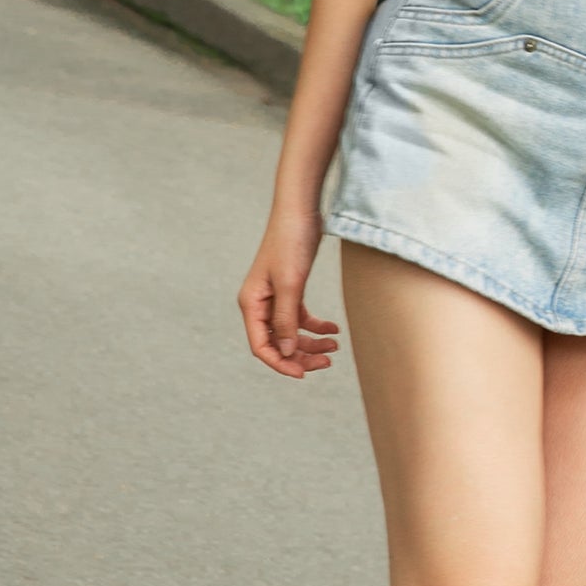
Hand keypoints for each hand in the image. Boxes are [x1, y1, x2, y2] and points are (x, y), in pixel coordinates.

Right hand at [237, 206, 340, 378]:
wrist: (301, 211)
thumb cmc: (291, 243)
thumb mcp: (290, 284)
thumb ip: (286, 319)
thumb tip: (285, 352)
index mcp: (251, 304)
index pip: (261, 346)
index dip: (280, 363)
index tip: (304, 374)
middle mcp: (260, 304)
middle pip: (277, 342)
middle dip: (300, 355)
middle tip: (327, 362)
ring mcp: (275, 297)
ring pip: (291, 332)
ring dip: (311, 342)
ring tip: (335, 347)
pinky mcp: (291, 289)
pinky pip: (301, 317)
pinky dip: (316, 326)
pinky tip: (334, 329)